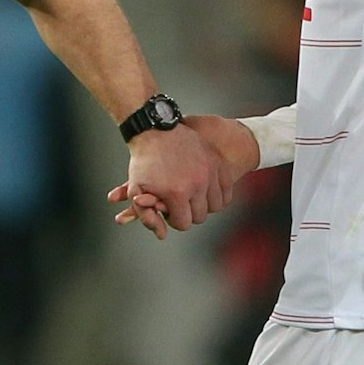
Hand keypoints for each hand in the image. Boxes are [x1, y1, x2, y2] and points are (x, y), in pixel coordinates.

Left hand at [120, 120, 221, 234]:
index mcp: (177, 193)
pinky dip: (219, 193)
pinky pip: (227, 189)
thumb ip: (147, 216)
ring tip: (192, 194)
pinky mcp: (218, 162)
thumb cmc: (144, 160)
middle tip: (180, 200)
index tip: (169, 208)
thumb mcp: (136, 189)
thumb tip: (161, 235)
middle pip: (200, 216)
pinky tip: (207, 189)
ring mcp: (210, 172)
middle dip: (188, 211)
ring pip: (216, 205)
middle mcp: (198, 184)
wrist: (156, 130)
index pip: (183, 223)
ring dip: (205, 203)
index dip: (174, 218)